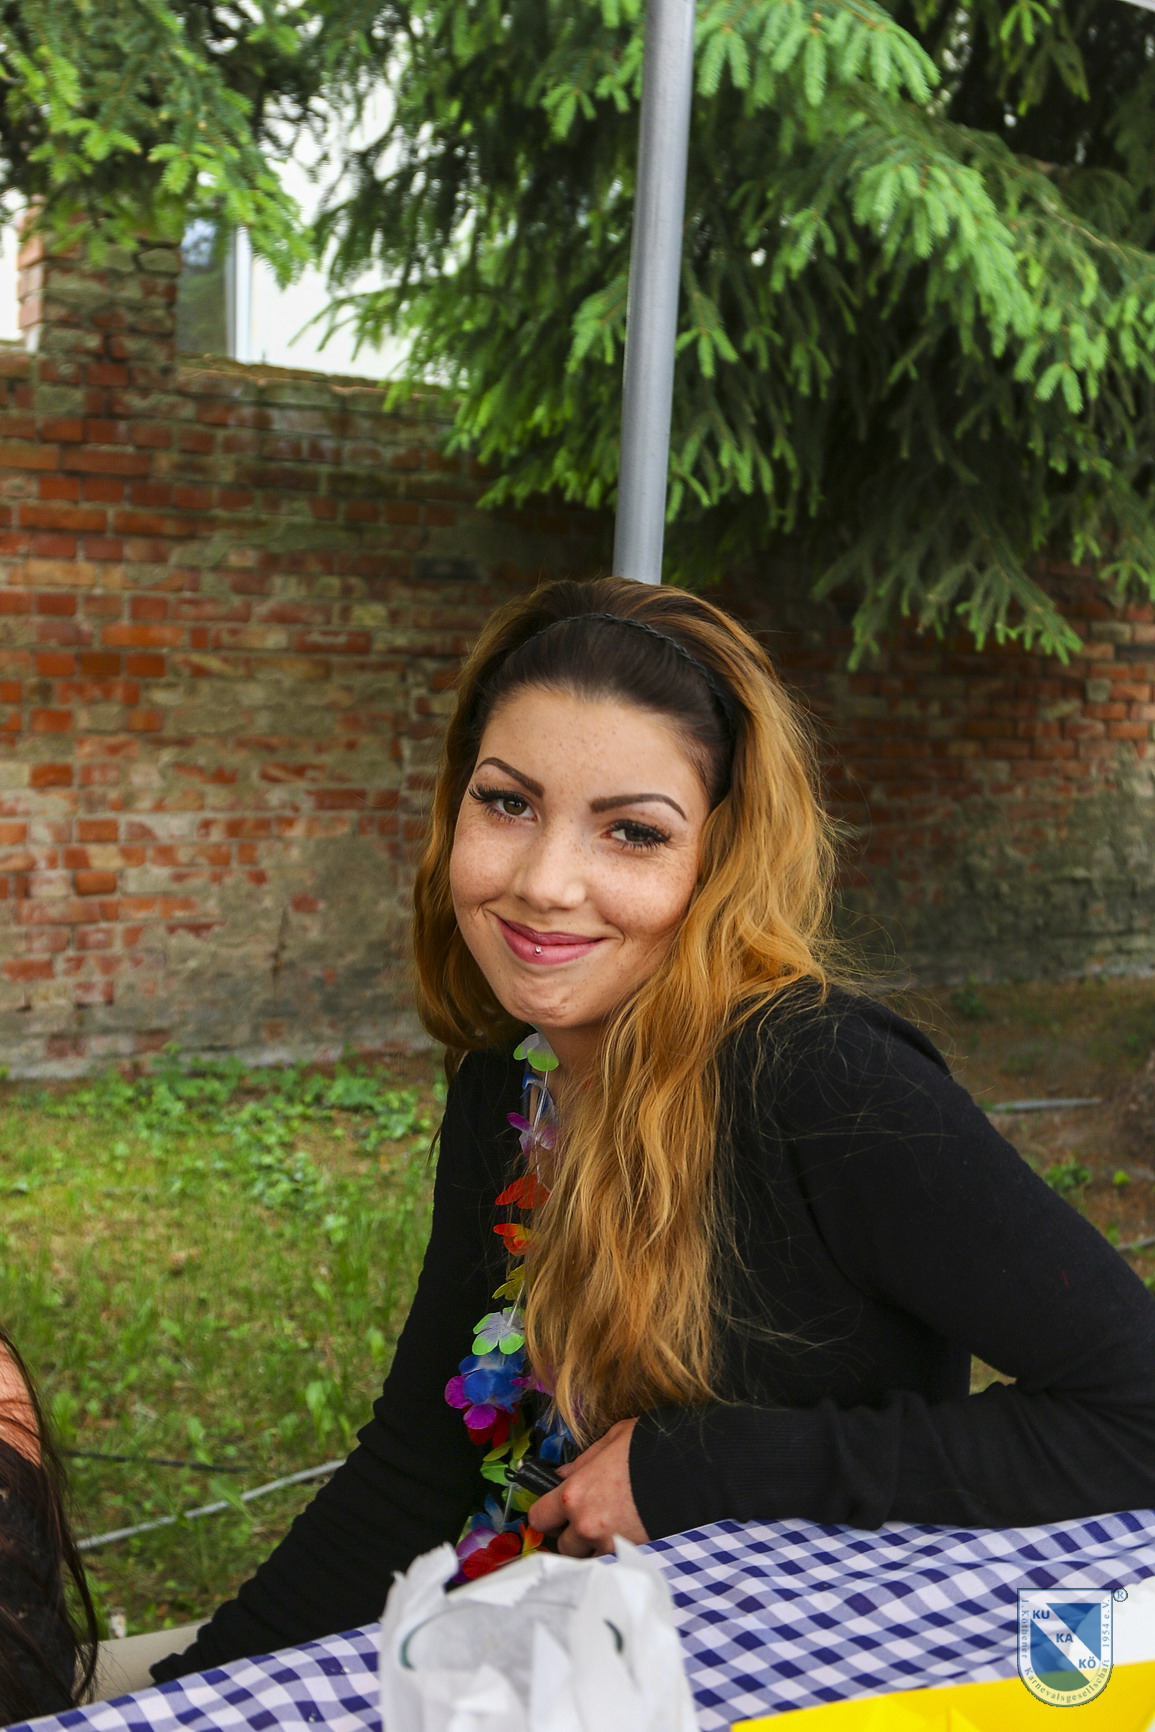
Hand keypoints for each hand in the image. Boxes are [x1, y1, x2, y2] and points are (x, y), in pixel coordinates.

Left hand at [527, 1418, 647, 1556]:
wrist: (695, 1470)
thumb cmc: (652, 1448)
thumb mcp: (613, 1439)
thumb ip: (583, 1462)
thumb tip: (563, 1475)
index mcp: (575, 1494)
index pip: (540, 1518)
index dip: (547, 1515)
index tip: (554, 1512)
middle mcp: (587, 1525)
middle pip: (563, 1546)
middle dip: (573, 1534)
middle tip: (591, 1519)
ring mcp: (610, 1546)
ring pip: (588, 1560)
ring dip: (595, 1549)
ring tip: (614, 1530)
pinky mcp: (634, 1558)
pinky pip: (614, 1564)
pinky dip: (618, 1556)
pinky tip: (630, 1540)